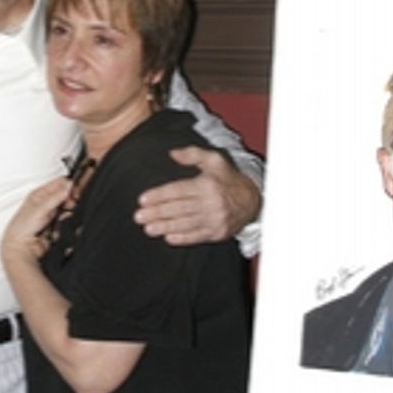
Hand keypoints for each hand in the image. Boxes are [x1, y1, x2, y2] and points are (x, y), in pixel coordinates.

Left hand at [1, 176, 70, 263]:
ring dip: (67, 212)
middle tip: (71, 204)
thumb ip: (56, 197)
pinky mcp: (55, 225)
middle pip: (64, 196)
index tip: (76, 192)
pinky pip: (65, 221)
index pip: (58, 183)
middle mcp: (45, 203)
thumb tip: (69, 185)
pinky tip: (61, 225)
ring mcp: (50, 214)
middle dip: (70, 200)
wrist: (21, 248)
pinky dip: (65, 223)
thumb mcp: (40, 208)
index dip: (69, 186)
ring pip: (66, 208)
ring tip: (63, 217)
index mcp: (39, 194)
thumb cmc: (22, 228)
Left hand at [135, 146, 260, 245]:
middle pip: (179, 209)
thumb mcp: (215, 160)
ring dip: (165, 227)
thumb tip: (172, 153)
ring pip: (186, 224)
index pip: (178, 191)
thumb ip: (193, 154)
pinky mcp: (218, 233)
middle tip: (139, 216)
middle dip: (157, 213)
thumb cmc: (228, 178)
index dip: (159, 195)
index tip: (143, 199)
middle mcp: (211, 203)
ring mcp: (215, 220)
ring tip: (148, 228)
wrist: (253, 200)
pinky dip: (182, 238)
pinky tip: (168, 238)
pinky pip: (197, 237)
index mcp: (207, 185)